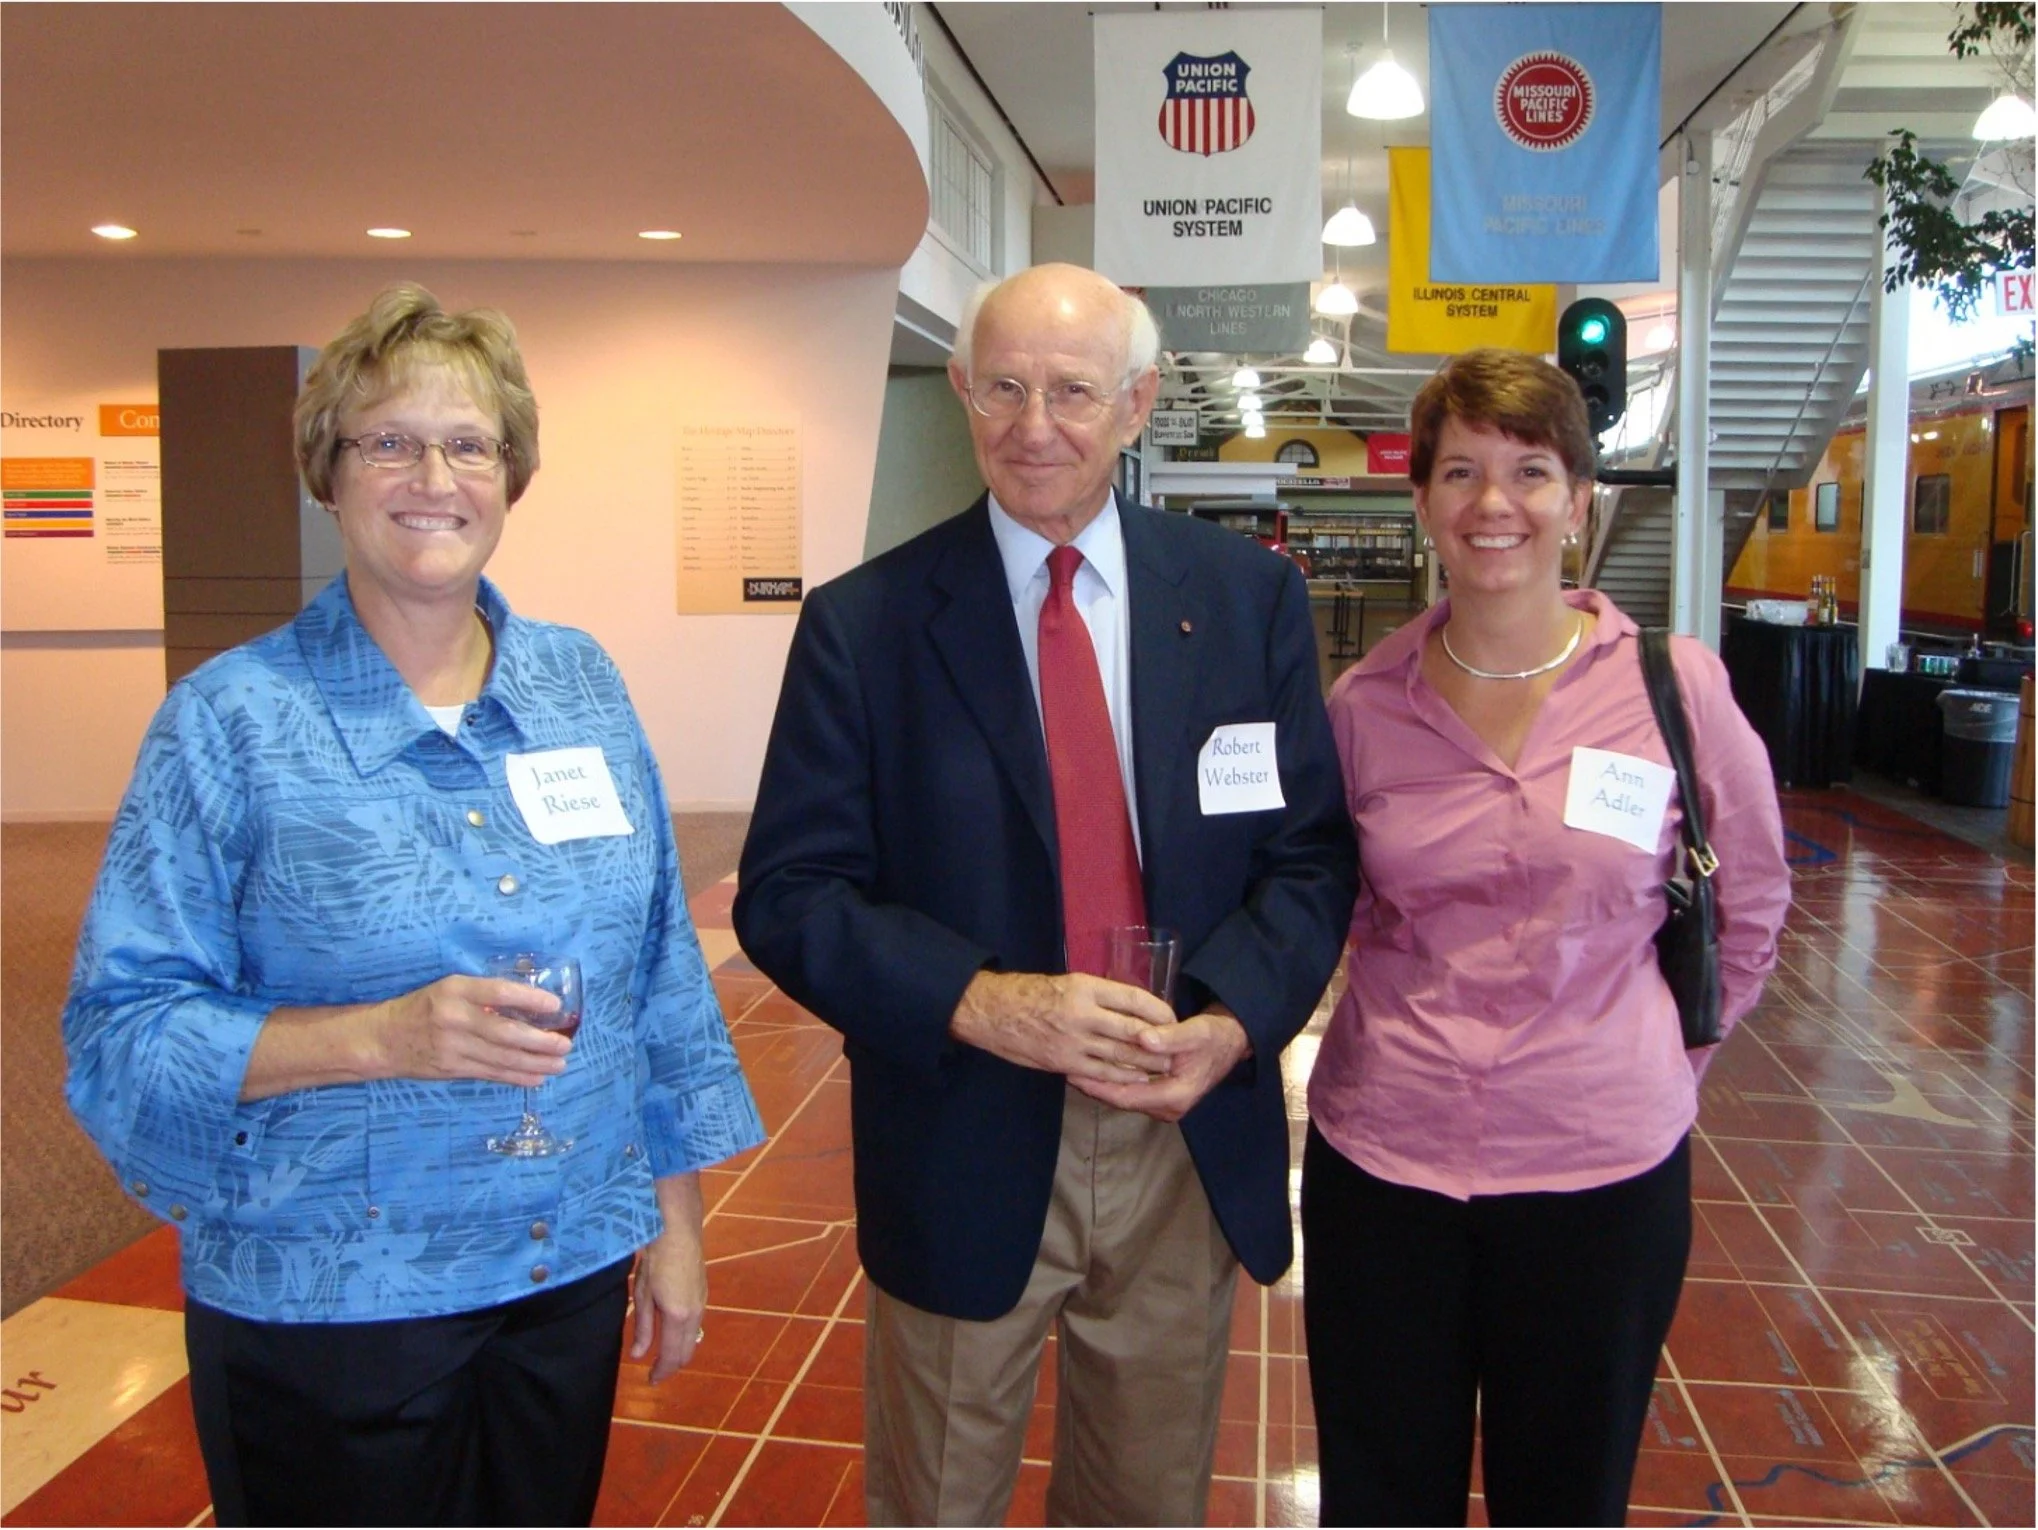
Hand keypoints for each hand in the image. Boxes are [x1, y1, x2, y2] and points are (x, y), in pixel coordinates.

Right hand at [370, 975, 570, 1087]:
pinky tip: (537, 1078)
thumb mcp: (449, 989)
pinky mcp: (451, 1069)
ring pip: (502, 1058)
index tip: (555, 1005)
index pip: (499, 992)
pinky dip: (516, 1077)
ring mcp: (452, 1047)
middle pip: (505, 1032)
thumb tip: (530, 1004)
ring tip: (559, 1064)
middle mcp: (455, 1018)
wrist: (383, 1038)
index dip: (530, 999)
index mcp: (456, 990)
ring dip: (535, 1063)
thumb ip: (483, 995)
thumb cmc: (424, 1008)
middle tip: (565, 1045)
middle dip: (540, 1041)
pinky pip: (491, 1074)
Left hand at [631, 1174, 706, 1383]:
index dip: (662, 1371)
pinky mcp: (704, 1293)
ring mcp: (703, 1302)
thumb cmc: (655, 1260)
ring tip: (662, 1354)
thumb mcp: (642, 1295)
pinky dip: (685, 1335)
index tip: (651, 1381)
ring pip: (694, 1338)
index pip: (672, 1355)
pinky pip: (696, 1323)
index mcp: (678, 1316)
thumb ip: (643, 1328)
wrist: (678, 1230)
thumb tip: (639, 1355)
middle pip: (687, 1351)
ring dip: (679, 1350)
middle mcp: (695, 1313)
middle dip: (672, 1365)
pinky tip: (672, 1330)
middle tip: (655, 1372)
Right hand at [949, 970, 1176, 1084]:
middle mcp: (1083, 1014)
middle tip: (1178, 1048)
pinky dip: (1123, 1077)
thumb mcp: (1066, 982)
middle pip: (1134, 1031)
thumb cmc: (1028, 993)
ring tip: (1165, 1067)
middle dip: (1159, 1042)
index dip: (1159, 1010)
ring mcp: (1074, 1042)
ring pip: (1121, 1055)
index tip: (1172, 1017)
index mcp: (1085, 987)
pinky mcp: (1065, 1063)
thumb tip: (1129, 1006)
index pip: (1134, 998)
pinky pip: (1101, 1073)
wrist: (992, 1012)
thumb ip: (1097, 994)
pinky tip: (1137, 1079)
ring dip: (1146, 1063)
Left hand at [1070, 1007, 1250, 1121]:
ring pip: (1125, 1095)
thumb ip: (1170, 1037)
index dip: (1098, 1086)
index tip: (1073, 1073)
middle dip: (1094, 1086)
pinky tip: (1095, 1064)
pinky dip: (1113, 1078)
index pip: (1126, 1096)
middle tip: (1064, 1069)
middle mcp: (1168, 1106)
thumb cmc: (1213, 1037)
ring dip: (1101, 1083)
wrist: (1231, 1042)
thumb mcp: (1195, 1033)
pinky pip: (1131, 1089)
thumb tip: (1143, 1039)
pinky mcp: (1161, 1094)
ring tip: (1073, 1066)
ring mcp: (1164, 1103)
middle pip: (1121, 1099)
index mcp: (1175, 1097)